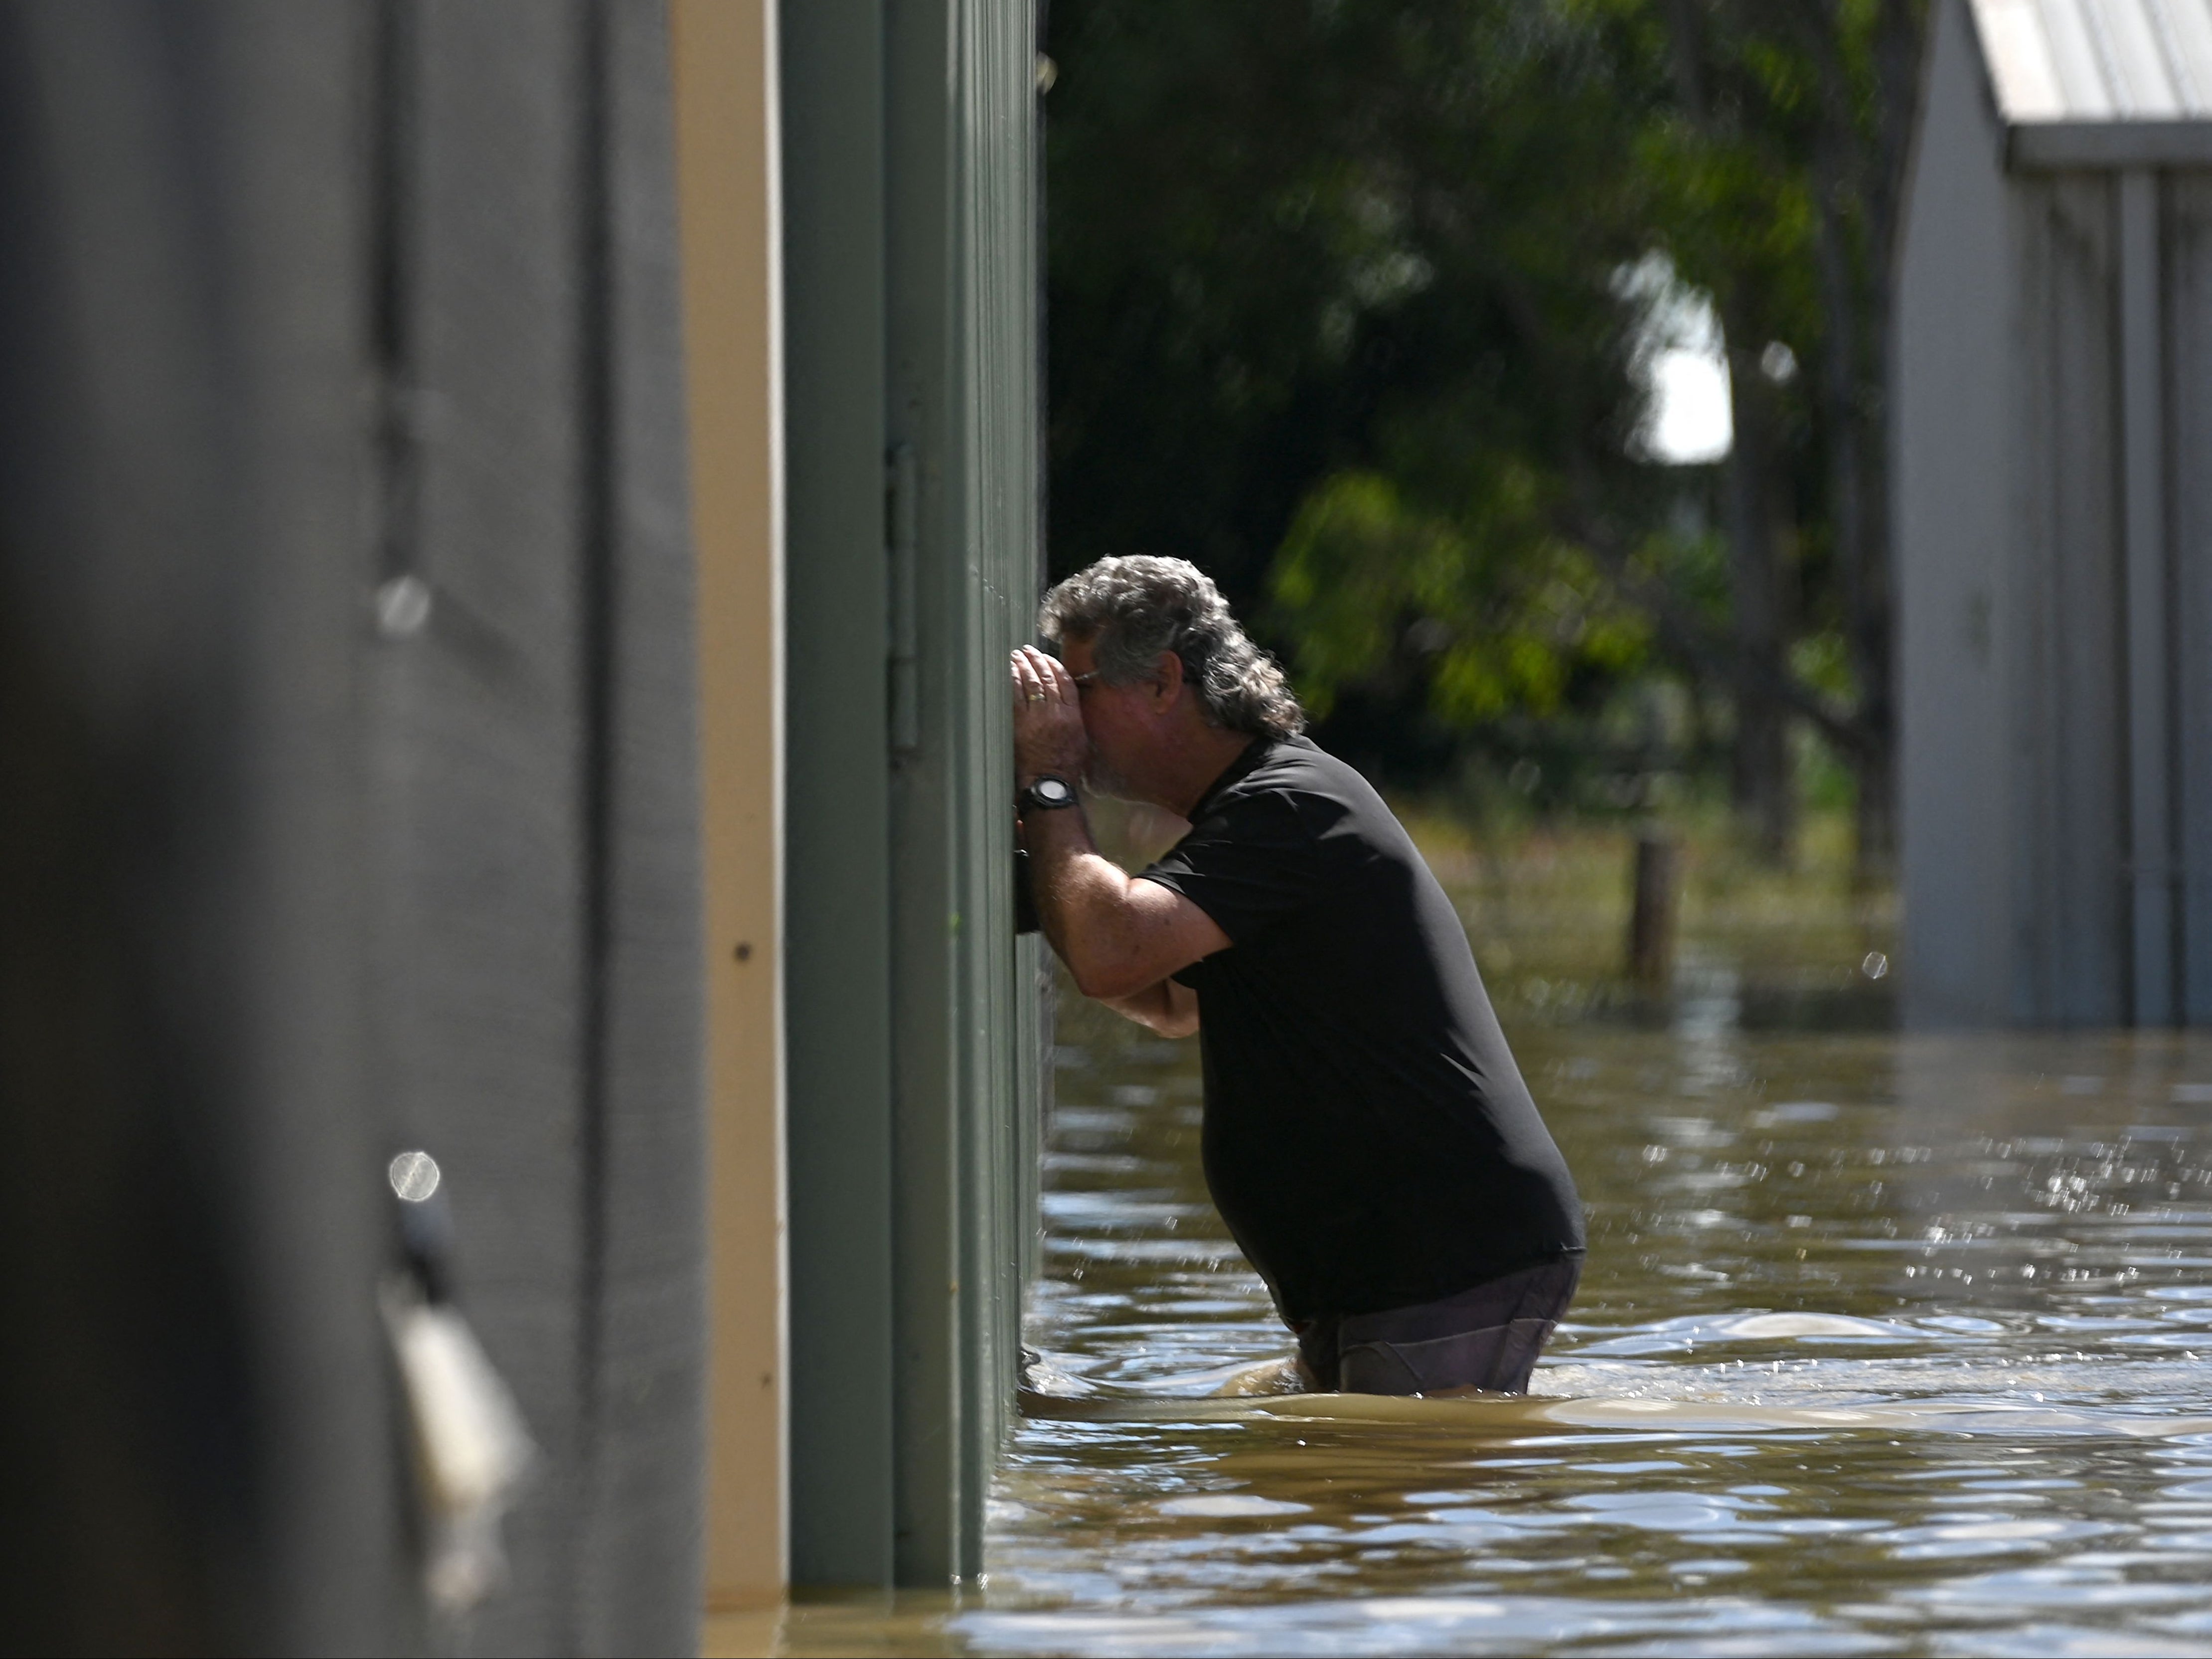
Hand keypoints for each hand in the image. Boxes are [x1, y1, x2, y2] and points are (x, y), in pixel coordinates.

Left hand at [1011, 645, 1088, 784]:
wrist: (1050, 783)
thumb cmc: (1066, 766)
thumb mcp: (1081, 740)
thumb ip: (1075, 718)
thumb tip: (1068, 702)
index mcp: (1073, 716)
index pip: (1066, 682)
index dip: (1056, 666)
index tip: (1048, 657)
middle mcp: (1057, 713)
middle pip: (1047, 678)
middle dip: (1037, 660)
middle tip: (1029, 650)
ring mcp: (1038, 718)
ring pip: (1032, 684)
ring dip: (1024, 666)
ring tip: (1017, 655)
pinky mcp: (1022, 724)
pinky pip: (1016, 696)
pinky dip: (1013, 681)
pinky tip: (1009, 671)